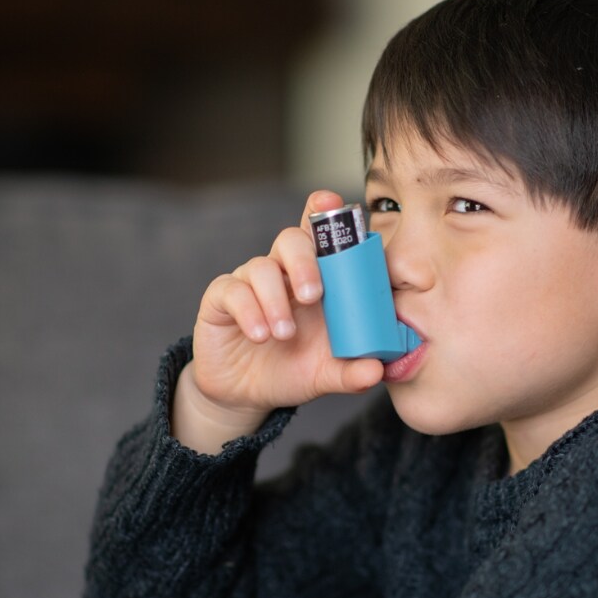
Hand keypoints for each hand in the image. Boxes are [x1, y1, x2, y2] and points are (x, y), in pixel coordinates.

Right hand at [172, 191, 384, 452]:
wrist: (247, 395)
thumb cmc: (292, 370)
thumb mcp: (326, 374)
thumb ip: (352, 372)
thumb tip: (376, 372)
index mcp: (315, 279)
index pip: (320, 233)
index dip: (324, 211)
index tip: (332, 202)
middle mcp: (282, 272)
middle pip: (291, 239)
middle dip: (305, 262)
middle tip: (313, 296)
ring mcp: (250, 283)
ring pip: (261, 266)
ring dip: (275, 300)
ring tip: (283, 333)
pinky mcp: (221, 299)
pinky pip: (232, 290)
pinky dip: (248, 311)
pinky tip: (260, 335)